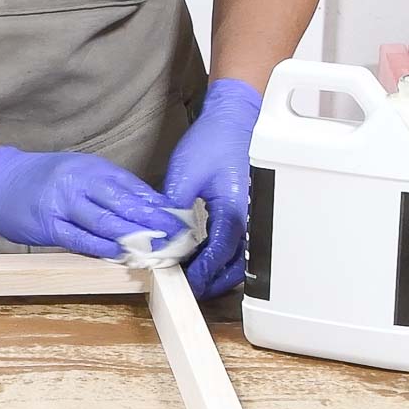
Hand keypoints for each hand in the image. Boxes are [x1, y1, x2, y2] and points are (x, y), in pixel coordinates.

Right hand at [0, 147, 187, 259]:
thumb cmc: (43, 178)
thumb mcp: (79, 171)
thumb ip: (109, 187)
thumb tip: (147, 206)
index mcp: (92, 168)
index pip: (133, 187)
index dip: (158, 205)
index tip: (180, 219)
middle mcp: (80, 182)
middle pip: (125, 204)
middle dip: (154, 222)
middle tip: (177, 237)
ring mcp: (64, 204)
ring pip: (107, 223)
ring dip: (134, 238)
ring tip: (158, 249)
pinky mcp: (50, 226)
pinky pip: (82, 240)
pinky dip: (104, 248)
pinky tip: (123, 255)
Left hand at [163, 78, 261, 298]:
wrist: (232, 121)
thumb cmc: (213, 142)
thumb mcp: (184, 174)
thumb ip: (173, 210)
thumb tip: (161, 237)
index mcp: (232, 212)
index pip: (216, 255)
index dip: (199, 273)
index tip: (182, 282)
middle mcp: (244, 219)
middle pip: (233, 266)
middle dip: (212, 281)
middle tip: (186, 287)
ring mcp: (247, 217)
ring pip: (237, 260)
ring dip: (217, 272)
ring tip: (192, 275)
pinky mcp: (242, 213)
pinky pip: (235, 246)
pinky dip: (221, 258)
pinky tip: (201, 256)